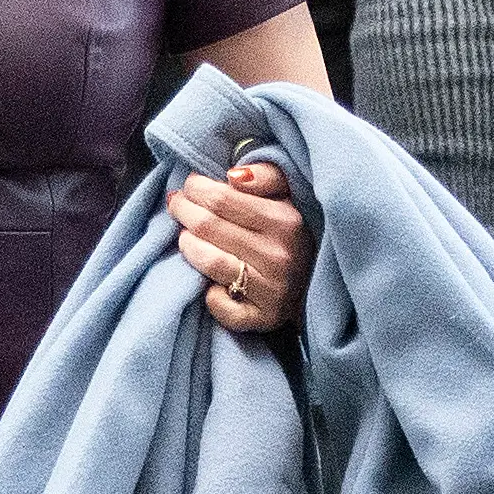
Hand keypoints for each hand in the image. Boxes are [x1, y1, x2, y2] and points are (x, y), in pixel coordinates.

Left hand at [168, 158, 309, 334]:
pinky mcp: (263, 318)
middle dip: (183, 210)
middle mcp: (279, 256)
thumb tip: (233, 175)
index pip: (222, 198)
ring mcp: (271, 290)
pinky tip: (208, 280)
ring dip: (188, 245)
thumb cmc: (290, 233)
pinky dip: (208, 293)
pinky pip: (219, 305)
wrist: (315, 284)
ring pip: (208, 262)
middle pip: (208, 227)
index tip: (190, 185)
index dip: (196, 188)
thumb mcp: (288, 195)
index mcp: (286, 221)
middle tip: (177, 204)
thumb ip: (266, 175)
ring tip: (186, 236)